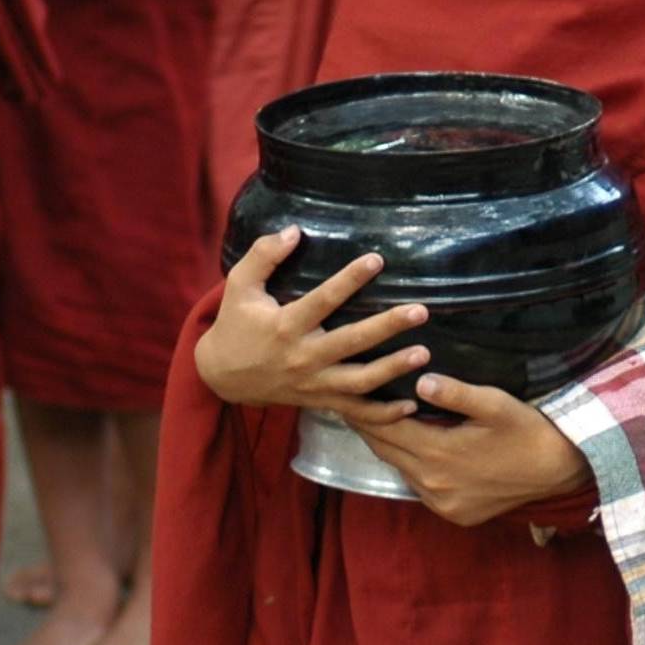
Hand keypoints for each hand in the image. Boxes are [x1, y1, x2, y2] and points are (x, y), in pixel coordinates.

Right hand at [193, 227, 429, 419]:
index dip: (350, 279)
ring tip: (424, 353)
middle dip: (387, 327)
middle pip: (350, 343)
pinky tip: (412, 403)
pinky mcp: (319, 401)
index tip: (377, 260)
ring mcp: (313, 384)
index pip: (323, 300)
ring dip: (393, 369)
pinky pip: (355, 412)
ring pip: (358, 382)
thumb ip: (264, 256)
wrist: (221, 377)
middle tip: (420, 311)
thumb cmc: (235, 324)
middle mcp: (303, 357)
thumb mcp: (239, 286)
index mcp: (285, 326)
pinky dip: (384, 414)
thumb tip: (294, 230)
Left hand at [352, 372, 593, 527]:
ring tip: (374, 420)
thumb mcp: (494, 403)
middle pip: (387, 451)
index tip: (346, 391)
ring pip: (400, 469)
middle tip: (349, 402)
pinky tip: (410, 448)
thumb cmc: (526, 429)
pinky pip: (418, 486)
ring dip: (388, 446)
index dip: (364, 409)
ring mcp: (441, 503)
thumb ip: (455, 392)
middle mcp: (432, 483)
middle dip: (368, 425)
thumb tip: (418, 380)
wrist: (558, 471)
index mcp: (438, 453)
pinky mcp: (453, 513)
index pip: (386, 428)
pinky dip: (409, 465)